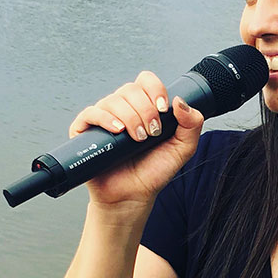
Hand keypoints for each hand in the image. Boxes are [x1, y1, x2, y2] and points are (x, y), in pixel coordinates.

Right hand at [68, 70, 203, 208]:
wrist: (133, 196)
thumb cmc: (154, 172)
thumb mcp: (182, 149)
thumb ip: (192, 125)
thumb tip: (180, 101)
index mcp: (145, 108)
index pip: (146, 81)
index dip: (155, 90)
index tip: (164, 109)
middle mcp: (124, 109)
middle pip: (130, 89)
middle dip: (146, 111)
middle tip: (152, 133)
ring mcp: (104, 119)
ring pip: (113, 100)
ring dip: (130, 118)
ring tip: (138, 139)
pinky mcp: (86, 131)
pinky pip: (91, 113)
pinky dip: (105, 118)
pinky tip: (118, 131)